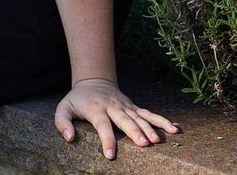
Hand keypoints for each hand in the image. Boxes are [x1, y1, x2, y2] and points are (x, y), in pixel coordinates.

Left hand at [54, 78, 179, 160]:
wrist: (94, 81)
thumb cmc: (78, 100)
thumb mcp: (63, 108)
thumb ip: (62, 123)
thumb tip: (69, 138)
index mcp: (96, 109)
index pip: (102, 125)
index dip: (107, 139)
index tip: (110, 155)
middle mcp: (113, 107)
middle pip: (125, 120)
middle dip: (135, 132)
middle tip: (144, 145)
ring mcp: (125, 106)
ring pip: (140, 117)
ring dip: (150, 128)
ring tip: (158, 140)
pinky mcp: (134, 107)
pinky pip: (149, 114)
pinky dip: (162, 120)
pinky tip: (174, 129)